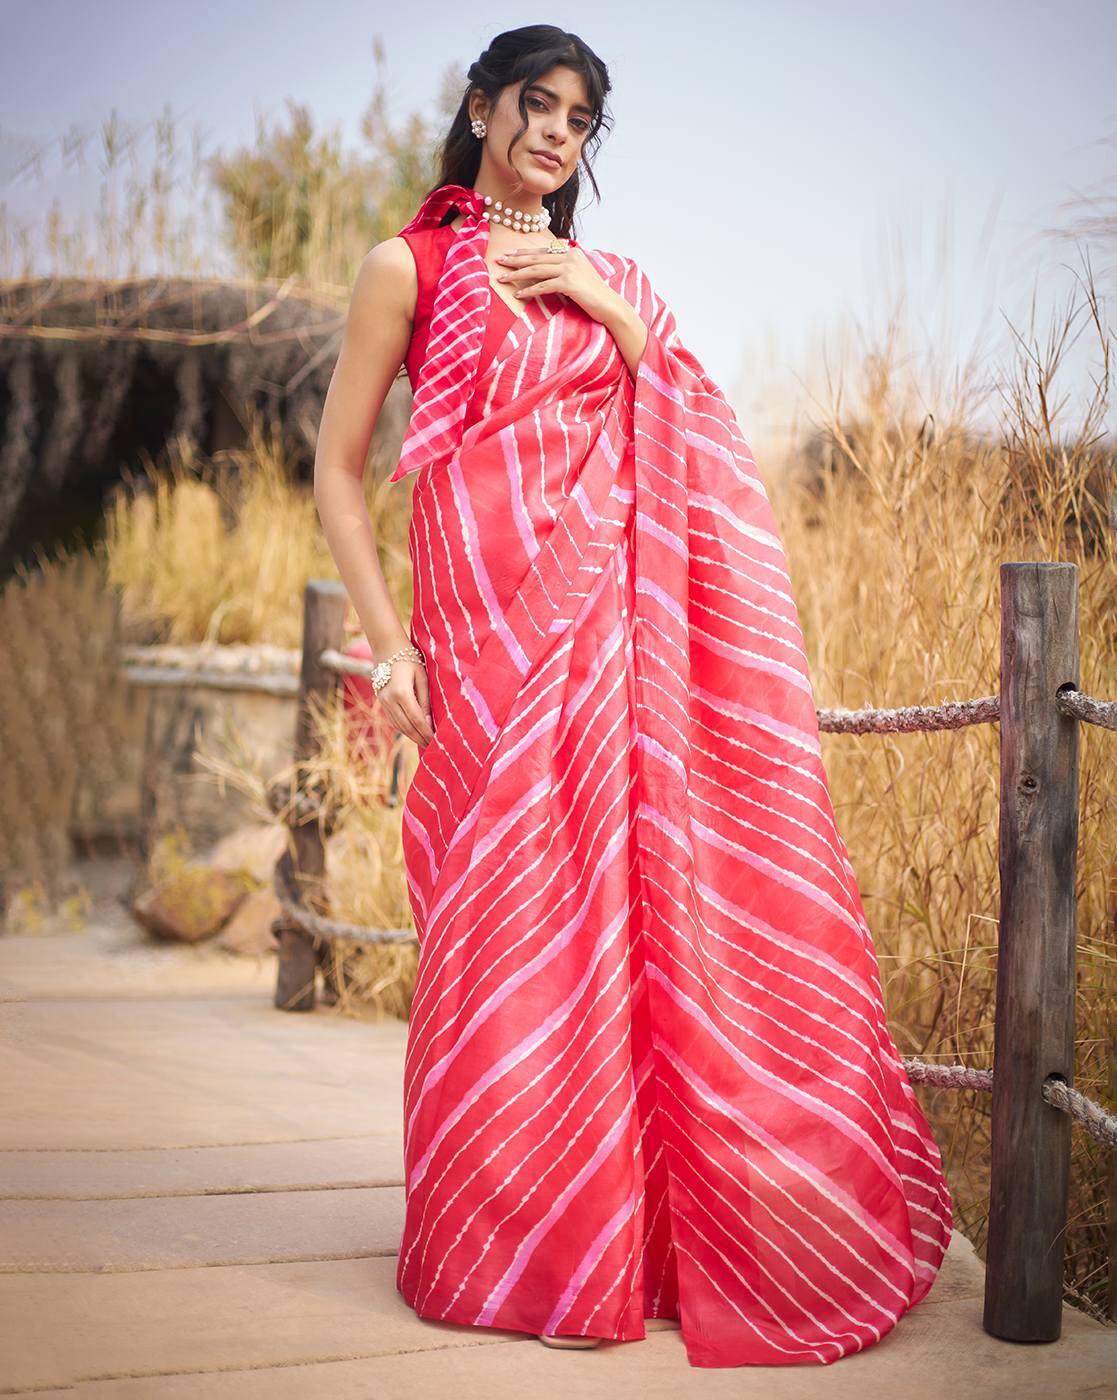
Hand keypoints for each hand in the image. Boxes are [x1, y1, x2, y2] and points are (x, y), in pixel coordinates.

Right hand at [378, 659, 434, 748]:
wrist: (388, 648)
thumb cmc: (410, 659)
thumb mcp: (423, 678)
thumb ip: (425, 701)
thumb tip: (428, 723)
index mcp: (401, 693)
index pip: (416, 720)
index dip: (426, 732)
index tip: (437, 741)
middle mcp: (389, 700)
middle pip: (406, 727)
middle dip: (420, 738)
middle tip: (433, 747)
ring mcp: (382, 701)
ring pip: (398, 726)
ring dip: (411, 736)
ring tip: (424, 743)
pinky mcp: (380, 701)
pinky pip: (393, 720)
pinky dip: (403, 728)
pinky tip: (413, 733)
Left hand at [494, 242, 618, 324]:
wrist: (610, 305)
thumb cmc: (594, 295)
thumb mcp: (579, 275)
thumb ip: (564, 268)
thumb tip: (545, 268)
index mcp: (572, 252)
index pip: (543, 251)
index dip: (524, 252)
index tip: (509, 254)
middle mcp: (570, 256)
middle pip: (536, 258)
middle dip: (515, 260)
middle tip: (499, 261)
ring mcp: (569, 269)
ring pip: (536, 270)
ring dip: (517, 275)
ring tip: (502, 279)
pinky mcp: (569, 283)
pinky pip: (543, 286)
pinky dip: (529, 291)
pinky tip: (518, 295)